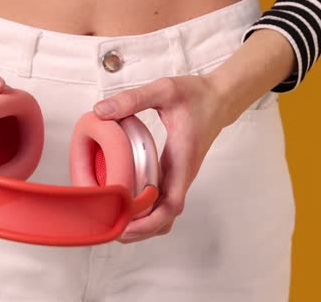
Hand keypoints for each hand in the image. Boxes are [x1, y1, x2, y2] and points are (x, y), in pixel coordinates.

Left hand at [92, 74, 233, 242]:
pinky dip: (147, 212)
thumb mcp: (164, 90)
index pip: (171, 204)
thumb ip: (132, 99)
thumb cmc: (196, 95)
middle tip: (110, 228)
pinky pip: (163, 202)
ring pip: (165, 215)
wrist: (219, 99)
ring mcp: (180, 177)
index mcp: (182, 159)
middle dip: (140, 230)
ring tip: (114, 221)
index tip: (125, 224)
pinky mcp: (176, 174)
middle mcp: (183, 174)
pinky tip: (125, 203)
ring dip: (143, 225)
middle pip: (166, 219)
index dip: (149, 221)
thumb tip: (100, 111)